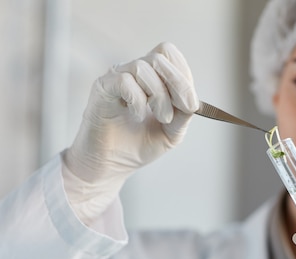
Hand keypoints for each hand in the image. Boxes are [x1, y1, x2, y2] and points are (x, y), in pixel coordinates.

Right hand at [62, 42, 198, 221]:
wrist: (111, 167)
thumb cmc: (136, 147)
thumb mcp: (171, 133)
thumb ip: (184, 115)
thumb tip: (194, 101)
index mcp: (151, 79)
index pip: (170, 56)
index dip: (183, 75)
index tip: (191, 104)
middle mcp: (133, 73)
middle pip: (160, 56)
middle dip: (177, 83)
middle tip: (181, 110)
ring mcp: (116, 78)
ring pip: (144, 67)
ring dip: (159, 96)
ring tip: (161, 118)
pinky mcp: (102, 87)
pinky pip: (124, 81)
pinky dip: (138, 100)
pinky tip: (137, 116)